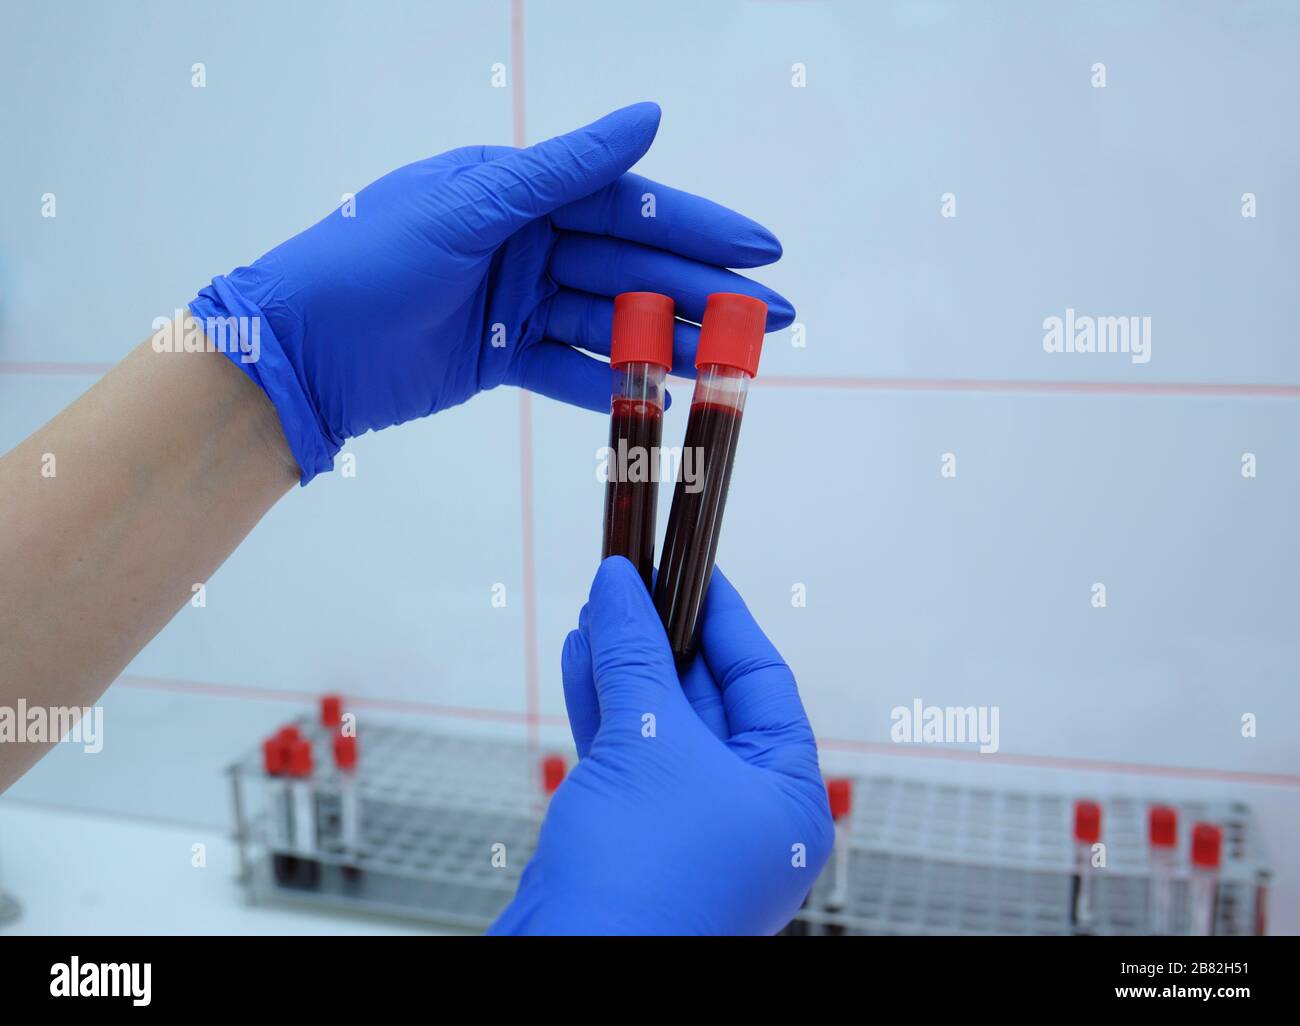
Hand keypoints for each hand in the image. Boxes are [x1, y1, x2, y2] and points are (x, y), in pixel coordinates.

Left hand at [188, 102, 793, 482]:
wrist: (296, 351)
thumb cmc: (365, 259)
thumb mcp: (468, 204)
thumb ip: (562, 170)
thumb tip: (648, 117)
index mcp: (517, 191)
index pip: (626, 206)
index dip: (697, 227)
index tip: (760, 249)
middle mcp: (524, 240)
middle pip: (632, 267)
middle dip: (704, 292)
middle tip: (776, 317)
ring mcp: (515, 300)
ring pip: (611, 321)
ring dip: (673, 340)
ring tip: (738, 360)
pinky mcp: (500, 354)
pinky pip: (570, 366)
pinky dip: (614, 381)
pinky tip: (666, 394)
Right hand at [491, 558, 832, 934]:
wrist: (569, 965)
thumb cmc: (644, 894)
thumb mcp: (649, 745)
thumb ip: (636, 657)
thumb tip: (623, 588)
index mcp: (786, 797)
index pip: (762, 680)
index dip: (724, 618)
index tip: (694, 570)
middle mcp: (744, 812)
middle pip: (707, 696)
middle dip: (664, 637)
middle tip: (635, 582)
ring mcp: (686, 826)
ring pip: (658, 722)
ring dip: (625, 664)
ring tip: (601, 607)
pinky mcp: (633, 835)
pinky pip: (623, 752)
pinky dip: (600, 703)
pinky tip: (581, 657)